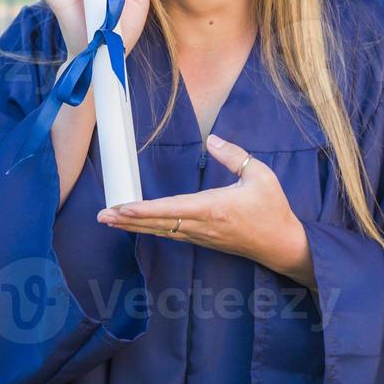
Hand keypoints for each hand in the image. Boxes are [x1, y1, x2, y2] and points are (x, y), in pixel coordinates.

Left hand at [96, 134, 315, 286]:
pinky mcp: (205, 240)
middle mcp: (202, 225)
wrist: (282, 244)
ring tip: (112, 220)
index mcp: (213, 208)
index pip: (170, 208)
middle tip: (102, 216)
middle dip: (128, 220)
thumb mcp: (259, 175)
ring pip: (161, 230)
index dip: (144, 209)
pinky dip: (152, 229)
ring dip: (136, 226)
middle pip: (157, 223)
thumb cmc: (273, 208)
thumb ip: (233, 155)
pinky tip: (140, 225)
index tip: (121, 208)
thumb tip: (212, 138)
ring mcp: (202, 236)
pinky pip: (172, 234)